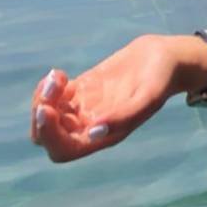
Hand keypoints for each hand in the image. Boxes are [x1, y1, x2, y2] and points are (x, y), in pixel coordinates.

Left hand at [30, 34, 194, 162]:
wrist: (166, 56)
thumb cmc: (162, 78)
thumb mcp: (149, 96)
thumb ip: (124, 115)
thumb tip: (93, 133)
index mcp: (105, 136)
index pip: (63, 150)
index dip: (49, 135)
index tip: (46, 110)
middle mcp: (91, 126)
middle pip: (48, 135)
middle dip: (41, 114)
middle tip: (52, 87)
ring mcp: (85, 107)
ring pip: (48, 114)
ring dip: (44, 98)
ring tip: (57, 76)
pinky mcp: (83, 89)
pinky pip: (54, 96)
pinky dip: (49, 87)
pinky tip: (60, 74)